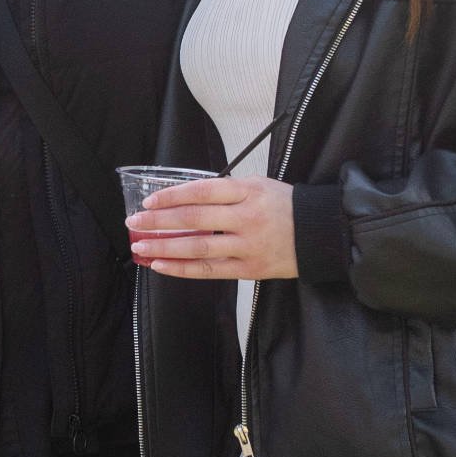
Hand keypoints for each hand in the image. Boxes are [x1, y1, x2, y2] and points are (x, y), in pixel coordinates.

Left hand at [129, 176, 296, 279]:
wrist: (320, 233)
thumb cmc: (286, 206)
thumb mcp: (260, 185)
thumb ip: (226, 190)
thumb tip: (187, 197)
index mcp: (248, 191)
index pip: (202, 191)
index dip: (173, 196)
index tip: (150, 200)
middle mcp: (246, 217)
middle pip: (195, 219)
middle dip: (160, 221)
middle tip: (135, 221)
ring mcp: (247, 245)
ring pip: (198, 247)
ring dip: (165, 247)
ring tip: (140, 246)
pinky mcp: (249, 268)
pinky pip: (209, 270)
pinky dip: (182, 268)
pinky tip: (161, 265)